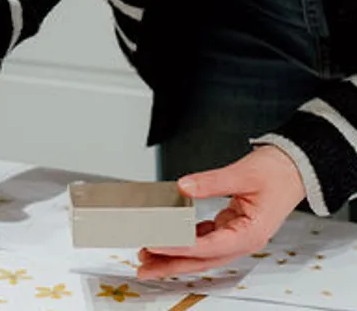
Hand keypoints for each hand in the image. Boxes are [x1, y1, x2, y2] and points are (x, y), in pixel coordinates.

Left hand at [136, 145, 305, 278]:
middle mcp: (242, 240)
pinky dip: (186, 241)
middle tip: (143, 268)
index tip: (156, 246)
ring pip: (201, 253)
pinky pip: (204, 240)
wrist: (294, 168)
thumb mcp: (242, 174)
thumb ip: (212, 182)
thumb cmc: (277, 174)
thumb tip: (185, 186)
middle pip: (201, 260)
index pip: (207, 247)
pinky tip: (169, 238)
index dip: (179, 248)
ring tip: (148, 255)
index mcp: (250, 234)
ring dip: (175, 256)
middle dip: (170, 265)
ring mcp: (237, 236)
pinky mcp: (231, 227)